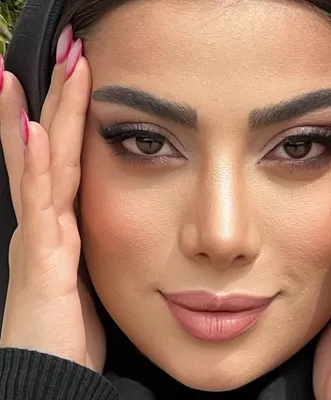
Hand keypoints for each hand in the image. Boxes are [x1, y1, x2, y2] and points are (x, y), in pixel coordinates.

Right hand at [0, 33, 104, 372]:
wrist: (51, 374)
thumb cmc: (69, 329)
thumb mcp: (88, 274)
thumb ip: (93, 243)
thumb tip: (106, 221)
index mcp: (62, 222)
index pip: (65, 155)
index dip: (68, 115)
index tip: (81, 75)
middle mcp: (46, 219)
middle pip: (52, 145)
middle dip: (59, 97)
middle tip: (70, 50)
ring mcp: (41, 234)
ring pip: (42, 162)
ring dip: (42, 113)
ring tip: (46, 68)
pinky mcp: (43, 257)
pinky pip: (41, 202)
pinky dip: (33, 165)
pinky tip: (32, 130)